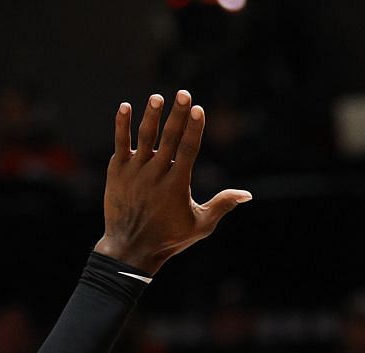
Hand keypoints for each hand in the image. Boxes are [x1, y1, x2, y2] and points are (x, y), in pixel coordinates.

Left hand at [95, 90, 251, 276]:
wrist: (130, 248)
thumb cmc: (169, 238)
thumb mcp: (201, 225)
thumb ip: (222, 205)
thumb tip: (247, 194)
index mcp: (177, 184)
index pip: (188, 149)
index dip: (194, 128)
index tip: (199, 109)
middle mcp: (156, 174)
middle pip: (170, 138)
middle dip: (177, 114)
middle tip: (184, 93)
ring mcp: (134, 171)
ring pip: (145, 137)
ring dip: (152, 115)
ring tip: (158, 96)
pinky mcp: (116, 171)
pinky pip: (120, 143)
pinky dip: (122, 125)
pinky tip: (125, 107)